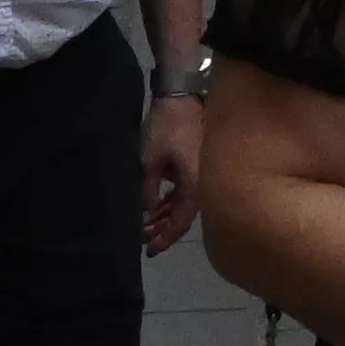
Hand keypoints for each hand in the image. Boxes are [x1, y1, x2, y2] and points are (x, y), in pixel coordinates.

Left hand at [140, 94, 204, 254]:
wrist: (182, 95)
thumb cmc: (167, 128)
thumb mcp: (150, 161)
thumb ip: (150, 190)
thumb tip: (150, 212)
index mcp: (195, 186)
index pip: (181, 223)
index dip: (165, 238)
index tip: (149, 249)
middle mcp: (202, 185)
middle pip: (183, 217)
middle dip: (162, 229)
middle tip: (142, 240)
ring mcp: (200, 175)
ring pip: (182, 205)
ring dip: (164, 216)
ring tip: (144, 226)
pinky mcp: (194, 166)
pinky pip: (183, 192)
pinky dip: (169, 201)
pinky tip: (156, 208)